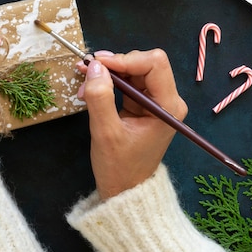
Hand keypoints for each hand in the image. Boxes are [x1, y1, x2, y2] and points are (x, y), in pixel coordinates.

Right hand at [76, 49, 187, 199]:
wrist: (125, 192)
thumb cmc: (119, 168)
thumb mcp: (105, 133)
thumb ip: (100, 97)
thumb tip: (94, 66)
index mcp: (167, 106)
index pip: (154, 63)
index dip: (125, 59)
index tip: (97, 64)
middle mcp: (167, 100)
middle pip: (144, 63)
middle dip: (114, 64)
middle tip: (85, 72)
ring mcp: (156, 102)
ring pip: (134, 70)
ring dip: (108, 73)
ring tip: (84, 84)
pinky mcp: (143, 105)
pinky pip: (127, 82)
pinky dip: (109, 82)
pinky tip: (91, 90)